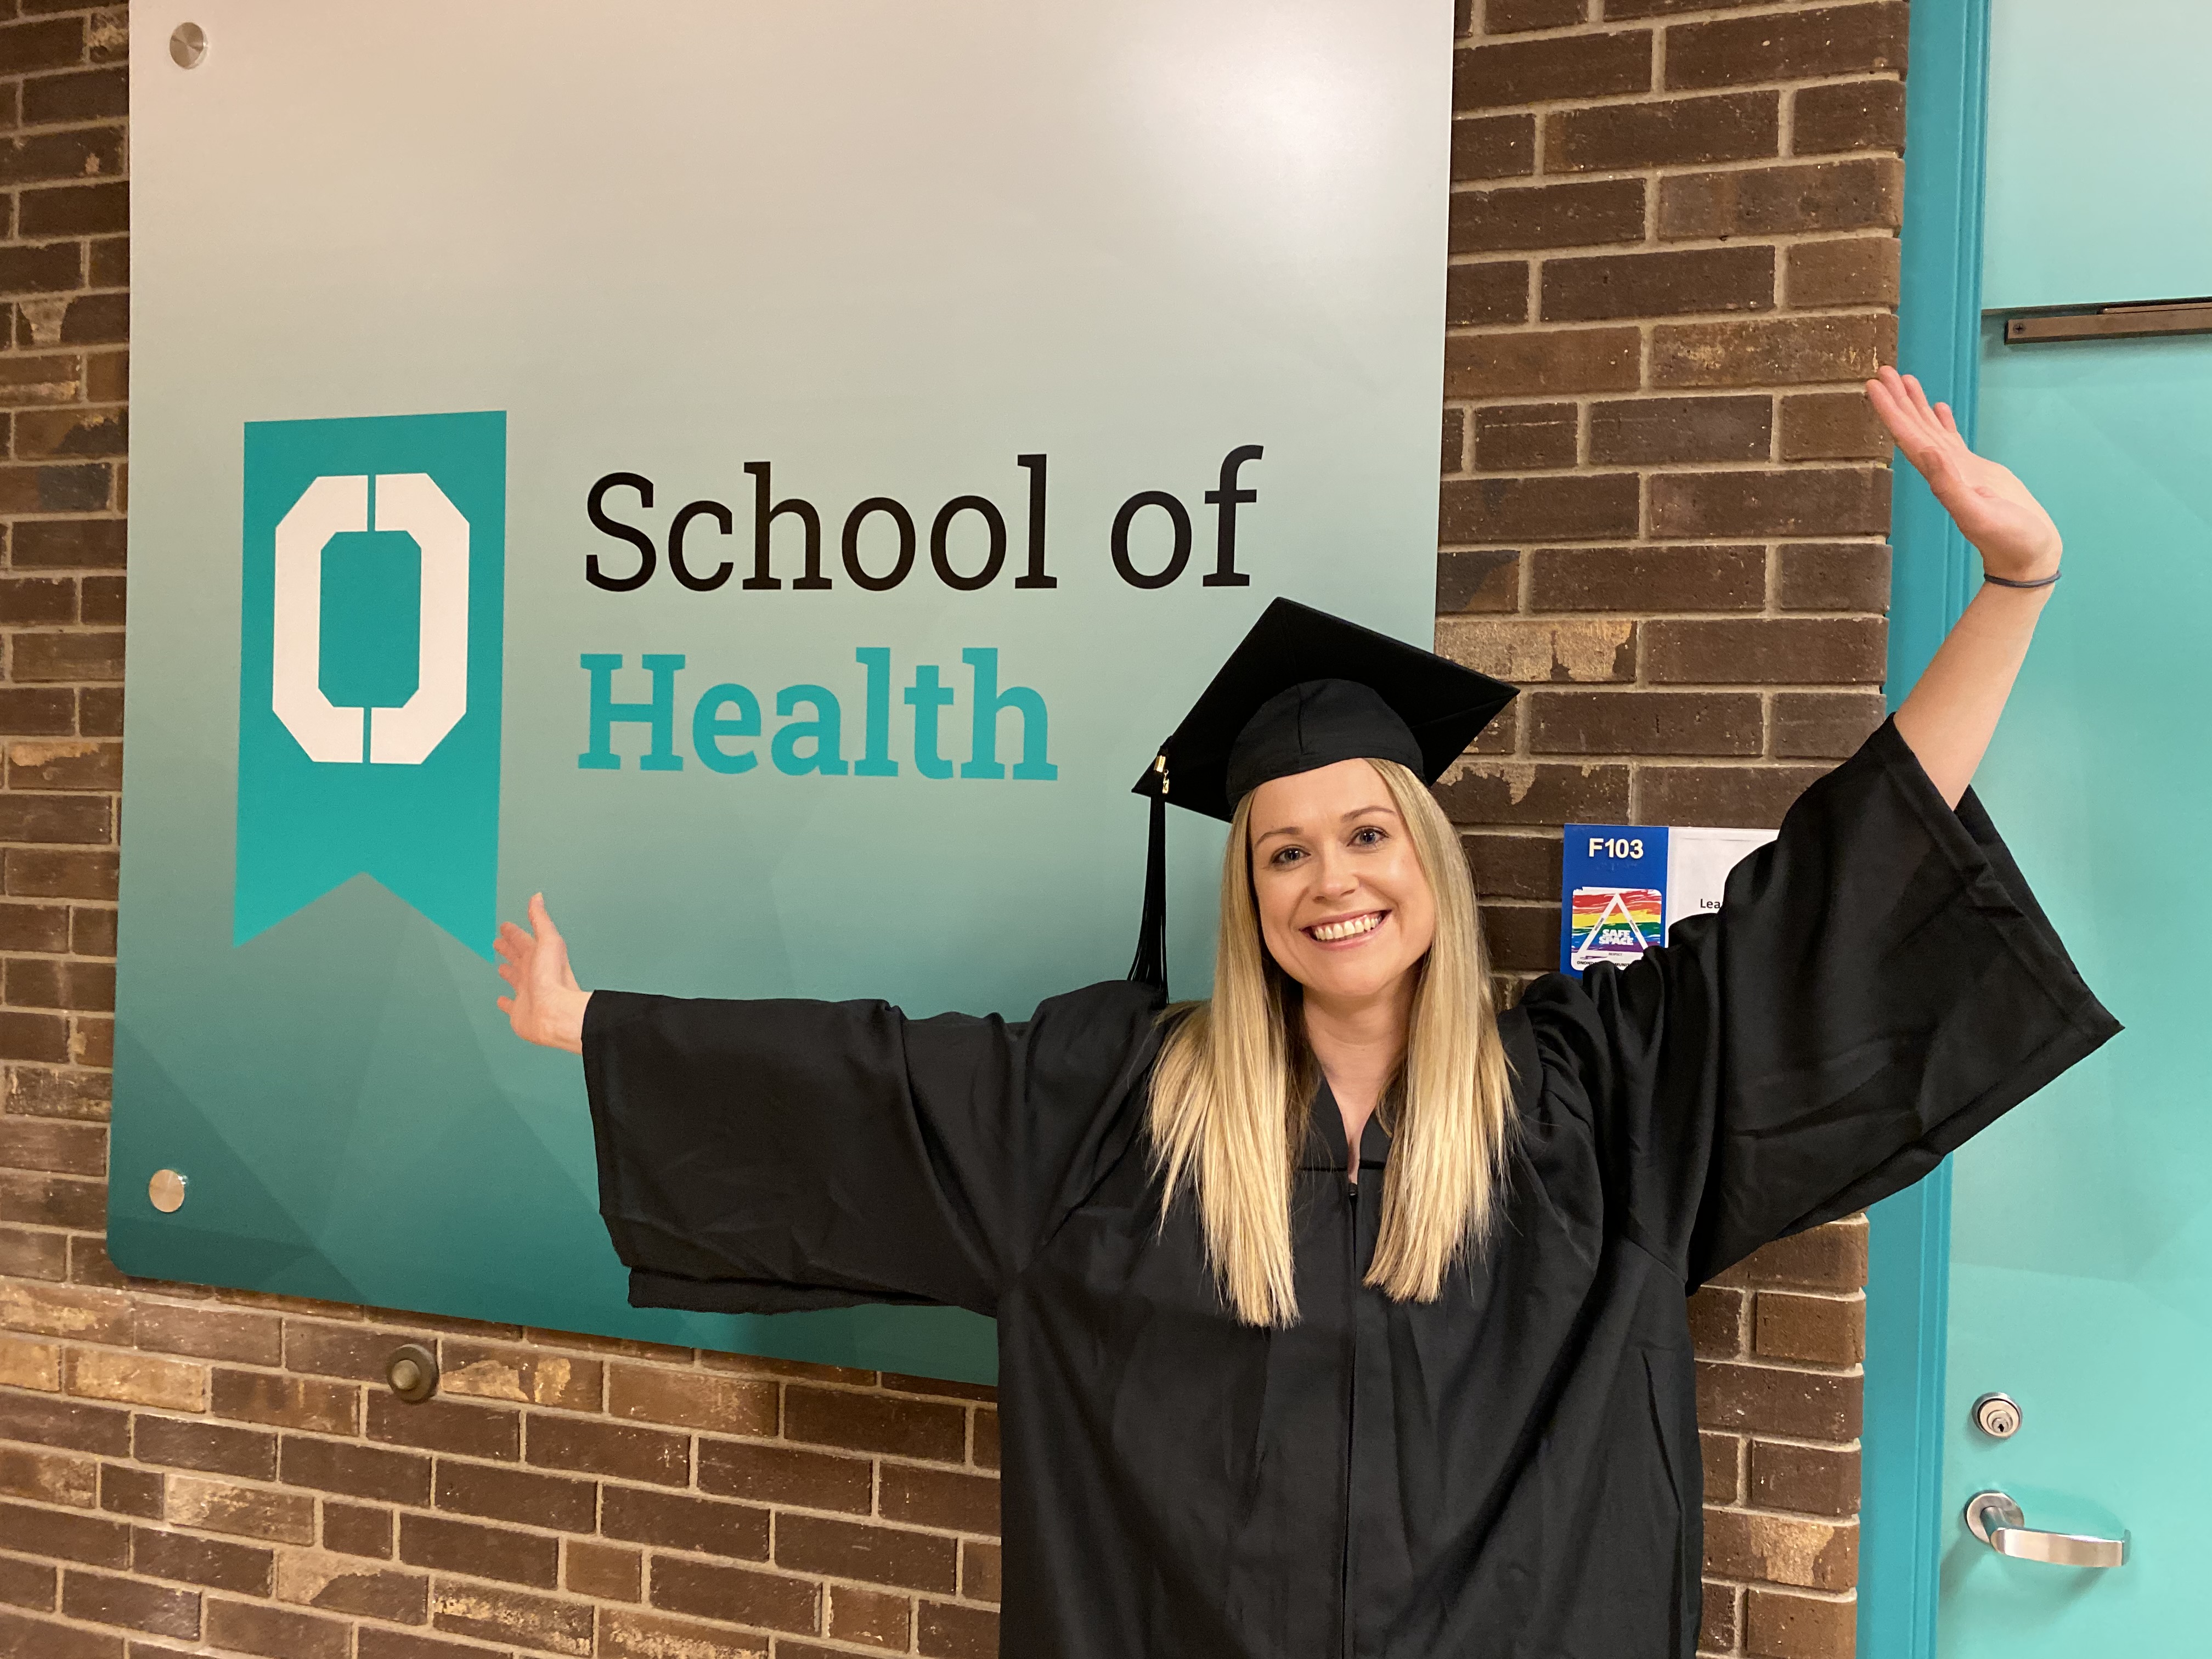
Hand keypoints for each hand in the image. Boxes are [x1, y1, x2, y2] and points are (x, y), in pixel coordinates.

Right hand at [496, 894, 590, 1053]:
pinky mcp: (520, 1011)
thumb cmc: (554, 980)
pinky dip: (505, 1002)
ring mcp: (527, 993)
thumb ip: (541, 920)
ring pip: (515, 978)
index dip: (514, 933)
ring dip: (509, 970)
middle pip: (519, 957)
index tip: (505, 926)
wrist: (555, 1013)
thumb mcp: (548, 941)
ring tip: (502, 964)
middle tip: (500, 941)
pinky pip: (510, 1005)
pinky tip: (501, 999)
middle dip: (510, 948)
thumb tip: (537, 898)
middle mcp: (534, 974)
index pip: (524, 941)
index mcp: (539, 957)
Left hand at [1867, 366, 2061, 580]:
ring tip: (1903, 380)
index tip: (1874, 386)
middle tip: (1882, 370)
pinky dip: (1942, 422)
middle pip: (1913, 429)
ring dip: (1914, 406)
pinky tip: (1936, 407)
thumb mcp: (1979, 514)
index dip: (1890, 411)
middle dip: (1897, 400)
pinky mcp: (1976, 472)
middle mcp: (1942, 472)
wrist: (2027, 557)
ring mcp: (1958, 470)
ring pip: (1930, 430)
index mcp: (1939, 478)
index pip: (1908, 438)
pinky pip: (1952, 440)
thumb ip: (1950, 486)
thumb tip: (1927, 453)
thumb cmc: (2009, 540)